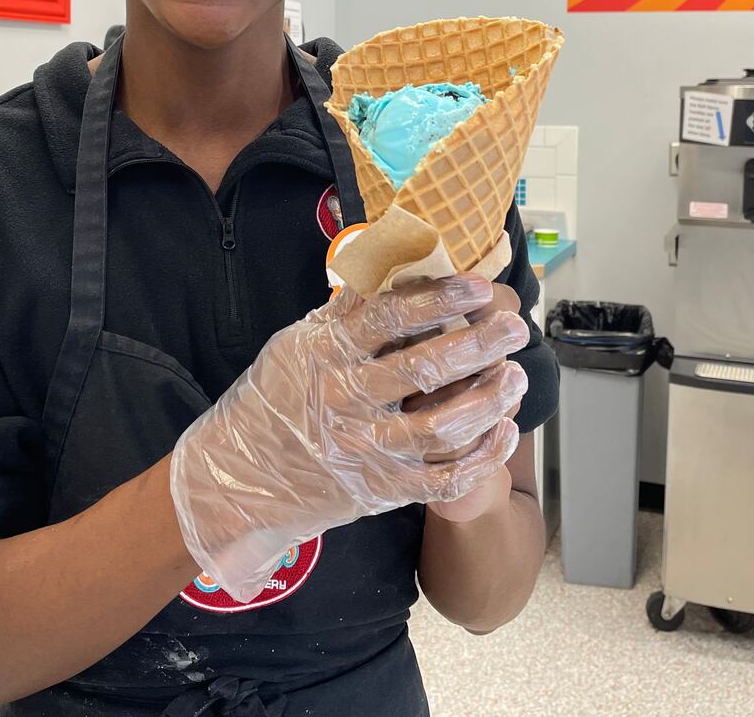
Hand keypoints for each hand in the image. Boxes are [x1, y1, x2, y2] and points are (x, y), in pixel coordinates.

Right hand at [169, 275, 527, 601]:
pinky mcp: (380, 490)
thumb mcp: (295, 346)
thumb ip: (344, 314)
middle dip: (480, 343)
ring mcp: (364, 451)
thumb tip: (389, 262)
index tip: (478, 287)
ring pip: (444, 426)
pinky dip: (481, 457)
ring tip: (516, 375)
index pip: (390, 317)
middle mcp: (345, 401)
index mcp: (324, 355)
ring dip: (490, 399)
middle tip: (515, 327)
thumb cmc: (273, 401)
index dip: (440, 298)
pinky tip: (505, 430)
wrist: (237, 480)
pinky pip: (443, 479)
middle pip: (426, 368)